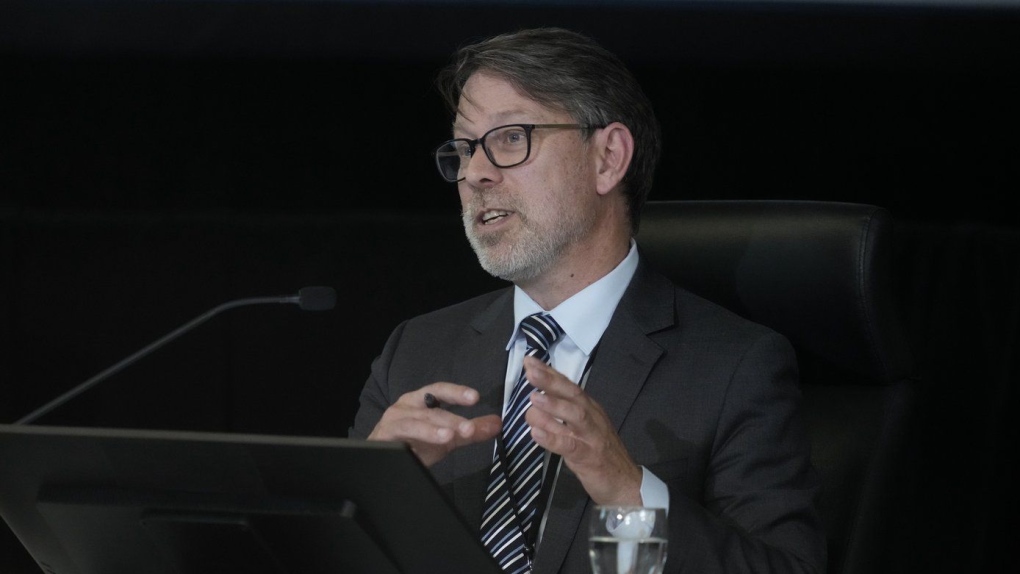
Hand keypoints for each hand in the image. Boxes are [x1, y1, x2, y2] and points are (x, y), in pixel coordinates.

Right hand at [367, 382, 500, 466]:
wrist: (383, 460)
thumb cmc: (414, 443)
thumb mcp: (446, 437)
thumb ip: (471, 431)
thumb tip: (497, 423)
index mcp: (421, 400)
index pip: (440, 390)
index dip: (456, 392)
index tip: (475, 397)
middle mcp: (406, 406)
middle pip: (430, 409)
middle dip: (451, 419)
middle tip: (469, 429)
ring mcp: (392, 421)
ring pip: (413, 423)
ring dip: (431, 430)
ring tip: (449, 437)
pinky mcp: (382, 438)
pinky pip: (395, 439)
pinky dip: (407, 444)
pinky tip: (417, 450)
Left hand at [523, 356, 642, 504]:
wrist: (625, 483)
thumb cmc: (599, 454)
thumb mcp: (581, 430)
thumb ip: (561, 415)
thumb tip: (535, 400)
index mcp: (590, 409)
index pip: (569, 386)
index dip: (550, 373)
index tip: (530, 361)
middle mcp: (592, 418)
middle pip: (573, 395)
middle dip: (551, 381)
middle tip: (530, 371)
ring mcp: (592, 437)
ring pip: (575, 416)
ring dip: (554, 406)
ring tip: (533, 398)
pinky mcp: (590, 457)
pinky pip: (571, 446)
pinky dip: (553, 439)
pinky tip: (536, 434)